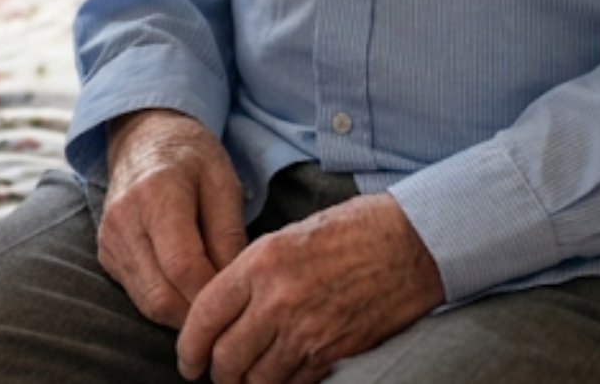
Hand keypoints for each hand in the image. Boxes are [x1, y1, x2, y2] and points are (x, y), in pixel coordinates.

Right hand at [99, 110, 248, 327]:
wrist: (143, 136)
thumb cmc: (191, 156)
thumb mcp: (223, 182)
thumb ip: (229, 235)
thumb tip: (235, 288)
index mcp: (156, 194)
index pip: (184, 267)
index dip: (213, 295)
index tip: (241, 303)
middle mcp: (124, 220)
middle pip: (162, 296)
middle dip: (199, 316)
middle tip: (231, 316)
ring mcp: (110, 239)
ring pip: (148, 303)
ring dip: (183, 316)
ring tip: (214, 309)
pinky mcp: (106, 253)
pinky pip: (138, 294)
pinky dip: (166, 303)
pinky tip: (189, 293)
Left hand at [176, 195, 444, 383]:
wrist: (410, 244)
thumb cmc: (350, 230)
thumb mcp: (287, 236)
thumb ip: (252, 273)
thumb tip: (224, 309)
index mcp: (261, 264)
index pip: (205, 316)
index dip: (189, 346)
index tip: (188, 359)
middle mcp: (279, 300)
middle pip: (226, 358)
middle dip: (216, 372)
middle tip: (214, 373)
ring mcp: (308, 331)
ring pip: (257, 380)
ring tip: (246, 379)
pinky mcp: (334, 353)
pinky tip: (280, 378)